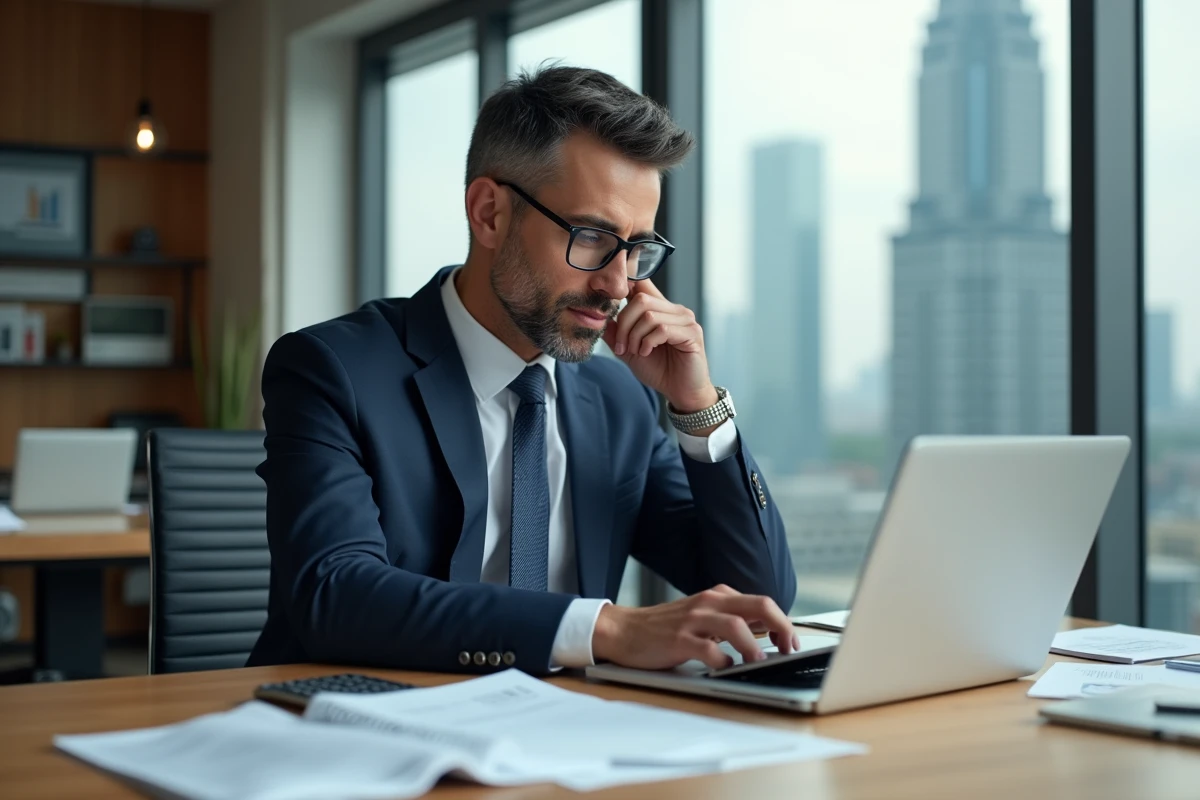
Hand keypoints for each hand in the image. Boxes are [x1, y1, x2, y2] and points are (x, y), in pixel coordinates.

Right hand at [592, 584, 800, 669]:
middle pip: (758, 606)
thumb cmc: (664, 627)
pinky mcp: (678, 640)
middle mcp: (708, 603)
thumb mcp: (702, 616)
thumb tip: (768, 631)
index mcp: (717, 597)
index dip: (784, 622)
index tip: (792, 642)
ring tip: (760, 662)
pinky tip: (725, 668)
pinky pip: (708, 650)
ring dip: (754, 647)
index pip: (762, 602)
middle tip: (789, 648)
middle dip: (782, 627)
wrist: (623, 630)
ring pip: (735, 626)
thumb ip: (731, 620)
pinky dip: (723, 661)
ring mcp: (693, 620)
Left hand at [602, 279, 716, 413]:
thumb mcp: (629, 350)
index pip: (643, 283)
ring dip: (635, 337)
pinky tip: (647, 352)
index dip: (625, 286)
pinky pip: (662, 329)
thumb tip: (599, 316)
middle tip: (623, 346)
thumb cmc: (658, 369)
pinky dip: (648, 342)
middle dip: (624, 324)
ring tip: (636, 351)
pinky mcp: (692, 333)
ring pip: (650, 316)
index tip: (610, 301)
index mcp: (660, 309)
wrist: (679, 392)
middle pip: (640, 300)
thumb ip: (616, 333)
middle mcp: (674, 310)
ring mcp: (685, 320)